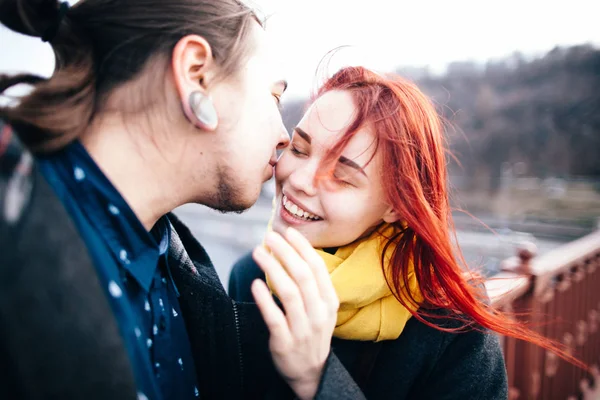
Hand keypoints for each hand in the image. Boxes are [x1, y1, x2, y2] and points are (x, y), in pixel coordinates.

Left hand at [251, 227, 338, 399]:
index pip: (317, 269)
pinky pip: (274, 317)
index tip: (288, 232)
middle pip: (302, 276)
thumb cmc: (312, 332)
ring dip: (272, 269)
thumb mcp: (322, 309)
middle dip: (285, 252)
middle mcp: (319, 314)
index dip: (303, 248)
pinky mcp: (285, 342)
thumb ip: (312, 284)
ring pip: (289, 293)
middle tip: (269, 236)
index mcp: (329, 302)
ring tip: (258, 252)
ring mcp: (303, 329)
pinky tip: (255, 284)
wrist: (311, 373)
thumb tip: (293, 250)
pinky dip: (264, 299)